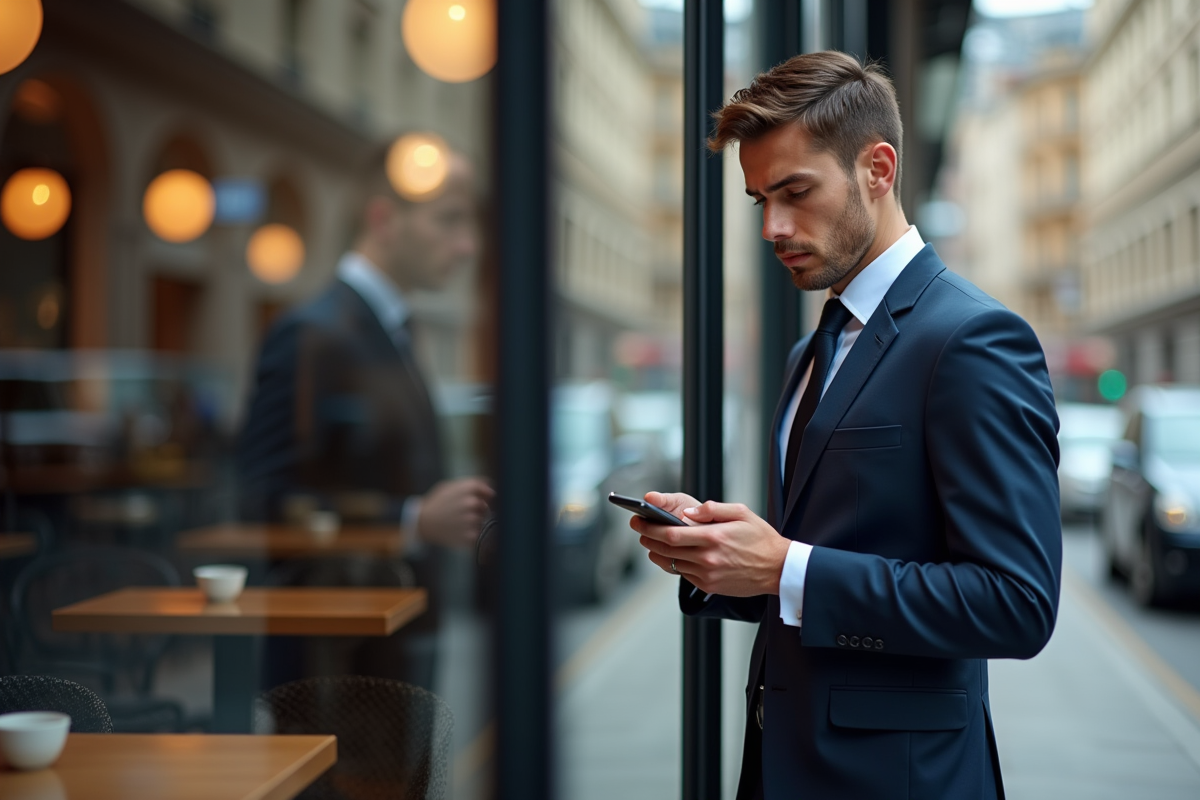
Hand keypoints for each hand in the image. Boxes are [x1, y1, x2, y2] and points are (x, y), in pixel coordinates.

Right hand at [417, 477, 494, 547]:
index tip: (481, 500)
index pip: (488, 491)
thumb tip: (490, 484)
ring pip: (482, 521)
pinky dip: (471, 535)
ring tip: (460, 523)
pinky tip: (459, 532)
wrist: (422, 522)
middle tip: (464, 513)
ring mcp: (471, 520)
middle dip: (479, 510)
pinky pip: (478, 534)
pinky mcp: (469, 536)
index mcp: (467, 488)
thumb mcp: (449, 486)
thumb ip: (470, 483)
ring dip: (475, 522)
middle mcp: (471, 503)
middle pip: (485, 507)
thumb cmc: (436, 503)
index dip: (485, 496)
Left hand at [631, 496, 789, 596]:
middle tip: (638, 528)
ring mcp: (707, 575)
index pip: (670, 534)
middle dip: (647, 538)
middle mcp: (707, 558)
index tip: (638, 521)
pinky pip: (683, 574)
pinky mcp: (709, 585)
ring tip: (650, 541)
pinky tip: (670, 555)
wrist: (777, 568)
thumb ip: (711, 509)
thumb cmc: (760, 538)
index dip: (649, 528)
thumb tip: (687, 513)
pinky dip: (672, 564)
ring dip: (656, 552)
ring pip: (671, 563)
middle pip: (665, 549)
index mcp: (713, 537)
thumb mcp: (741, 512)